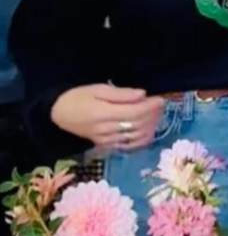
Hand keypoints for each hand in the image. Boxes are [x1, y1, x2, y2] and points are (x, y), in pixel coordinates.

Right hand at [50, 84, 164, 149]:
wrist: (58, 114)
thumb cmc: (78, 97)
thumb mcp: (97, 89)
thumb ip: (121, 94)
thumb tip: (142, 95)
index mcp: (102, 114)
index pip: (134, 113)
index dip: (150, 107)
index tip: (160, 99)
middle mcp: (106, 130)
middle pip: (137, 125)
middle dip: (152, 115)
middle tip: (160, 105)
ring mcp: (106, 140)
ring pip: (135, 136)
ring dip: (150, 126)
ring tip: (156, 115)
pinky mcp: (106, 145)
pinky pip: (129, 145)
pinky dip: (142, 139)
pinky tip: (149, 131)